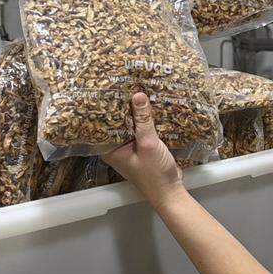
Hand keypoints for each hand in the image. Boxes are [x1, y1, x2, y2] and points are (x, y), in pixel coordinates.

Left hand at [102, 93, 184, 207]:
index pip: (102, 123)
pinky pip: (140, 128)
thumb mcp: (148, 144)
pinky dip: (145, 119)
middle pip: (116, 121)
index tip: (107, 87)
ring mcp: (129, 146)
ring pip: (129, 123)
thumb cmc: (154, 174)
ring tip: (136, 87)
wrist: (170, 191)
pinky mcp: (142, 146)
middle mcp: (116, 147)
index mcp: (109, 149)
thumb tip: (138, 95)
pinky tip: (150, 105)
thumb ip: (143, 120)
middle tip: (123, 82)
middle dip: (121, 105)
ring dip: (135, 111)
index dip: (104, 106)